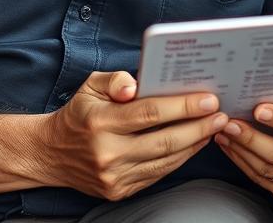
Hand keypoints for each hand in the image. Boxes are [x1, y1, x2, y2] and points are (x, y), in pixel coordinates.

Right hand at [41, 71, 228, 200]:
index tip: (208, 99)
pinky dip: (180, 159)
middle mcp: (107, 153)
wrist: (51, 154)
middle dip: (198, 127)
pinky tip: (194, 144)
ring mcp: (114, 177)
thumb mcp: (90, 86)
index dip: (182, 106)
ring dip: (194, 144)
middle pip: (164, 141)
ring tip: (214, 127)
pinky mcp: (120, 191)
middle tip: (221, 114)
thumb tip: (135, 85)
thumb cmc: (78, 113)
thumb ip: (115, 79)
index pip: (149, 113)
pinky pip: (158, 174)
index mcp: (100, 122)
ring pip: (165, 161)